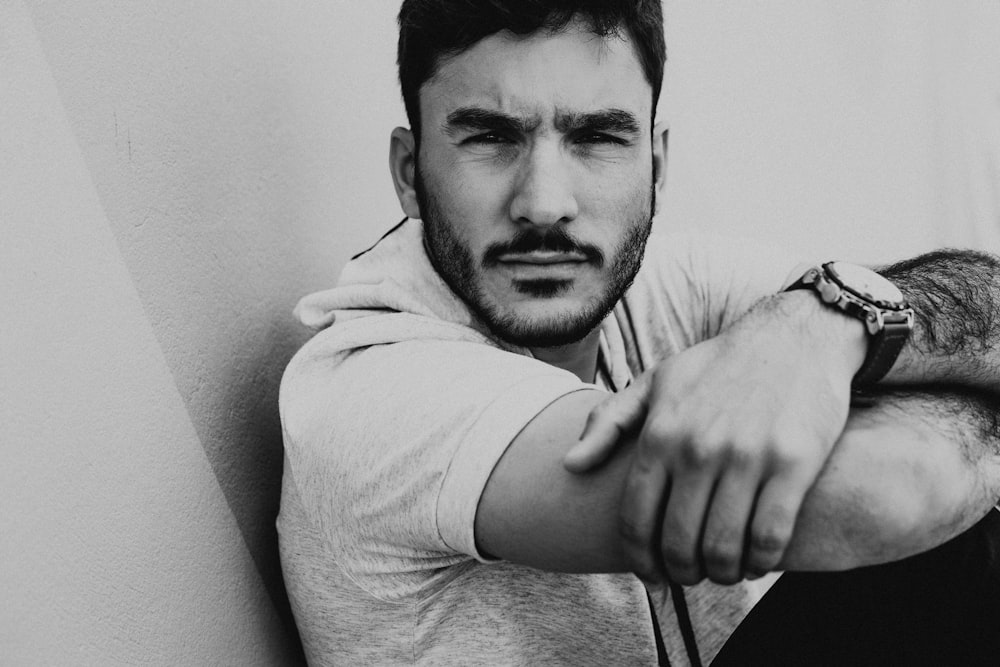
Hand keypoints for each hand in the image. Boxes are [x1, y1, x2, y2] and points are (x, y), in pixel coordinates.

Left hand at [565, 293, 863, 584]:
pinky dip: (761, 562)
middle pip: (677, 543)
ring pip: (723, 548)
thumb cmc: (719, 366)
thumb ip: (608, 422)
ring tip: (724, 571)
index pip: (634, 521)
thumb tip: (569, 465)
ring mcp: (745, 456)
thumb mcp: (656, 382)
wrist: (794, 338)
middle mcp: (697, 448)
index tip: (653, 575)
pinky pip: (770, 537)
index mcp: (660, 433)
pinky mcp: (793, 463)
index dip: (640, 560)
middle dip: (681, 573)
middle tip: (691, 576)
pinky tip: (758, 560)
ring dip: (721, 574)